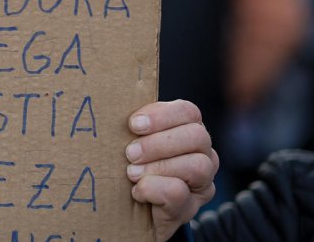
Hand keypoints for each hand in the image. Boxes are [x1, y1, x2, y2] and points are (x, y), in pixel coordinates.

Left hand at [126, 100, 217, 240]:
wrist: (126, 210)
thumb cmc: (128, 164)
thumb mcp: (130, 140)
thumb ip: (133, 125)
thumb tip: (110, 102)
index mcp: (187, 130)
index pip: (188, 111)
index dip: (162, 115)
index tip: (134, 125)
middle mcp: (202, 154)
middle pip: (197, 136)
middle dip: (158, 143)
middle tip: (130, 153)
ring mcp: (201, 183)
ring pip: (197, 165)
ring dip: (158, 166)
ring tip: (131, 173)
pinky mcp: (189, 208)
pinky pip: (179, 192)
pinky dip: (153, 189)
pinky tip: (137, 191)